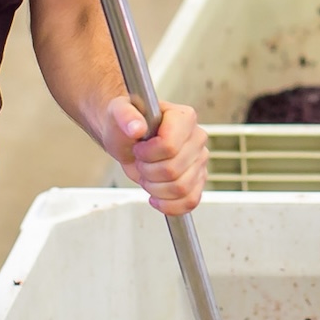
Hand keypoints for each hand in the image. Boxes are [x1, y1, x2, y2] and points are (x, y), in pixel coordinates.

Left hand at [100, 96, 207, 215]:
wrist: (129, 140)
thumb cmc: (127, 125)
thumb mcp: (119, 114)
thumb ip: (126, 116)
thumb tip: (136, 127)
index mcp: (183, 117)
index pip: (170, 146)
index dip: (148, 154)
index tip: (139, 149)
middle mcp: (196, 138)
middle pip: (173, 170)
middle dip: (148, 172)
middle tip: (141, 162)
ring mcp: (200, 160)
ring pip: (181, 188)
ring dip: (156, 188)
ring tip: (148, 175)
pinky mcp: (198, 180)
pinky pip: (190, 201)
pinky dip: (170, 205)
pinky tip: (157, 197)